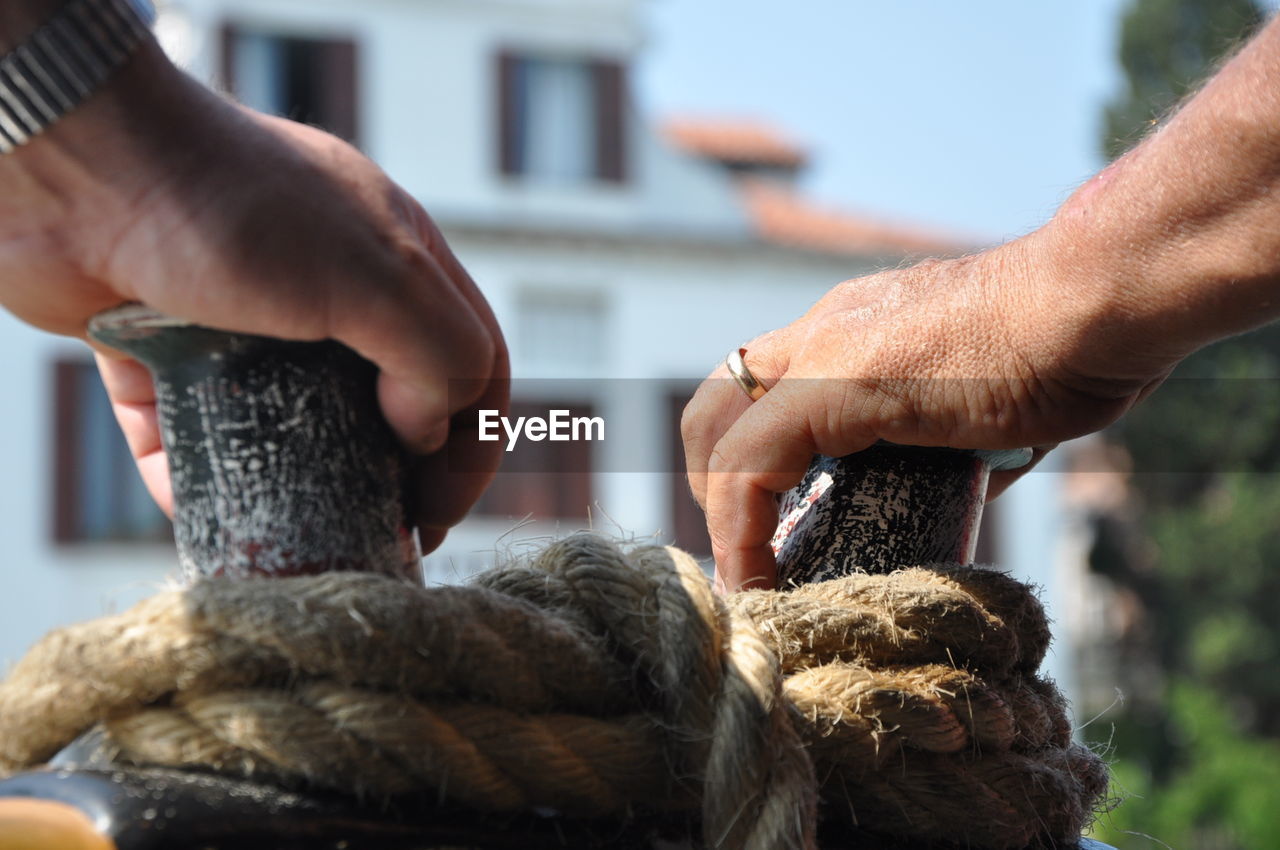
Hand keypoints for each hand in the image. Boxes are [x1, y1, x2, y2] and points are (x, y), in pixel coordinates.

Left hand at [0, 43, 506, 552]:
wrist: (75, 166)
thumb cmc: (236, 205)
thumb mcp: (376, 274)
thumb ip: (436, 354)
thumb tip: (427, 435)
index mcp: (396, 259)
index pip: (469, 361)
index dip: (471, 443)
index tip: (440, 515)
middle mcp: (329, 288)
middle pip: (387, 400)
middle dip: (394, 475)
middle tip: (383, 537)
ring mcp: (242, 317)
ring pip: (288, 420)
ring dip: (302, 481)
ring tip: (299, 539)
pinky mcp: (160, 342)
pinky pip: (190, 423)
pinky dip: (199, 470)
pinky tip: (202, 509)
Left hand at [681, 233, 1173, 591]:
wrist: (1101, 304)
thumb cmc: (1073, 351)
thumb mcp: (989, 410)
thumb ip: (950, 448)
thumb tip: (954, 494)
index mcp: (855, 329)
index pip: (762, 388)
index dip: (747, 458)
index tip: (768, 530)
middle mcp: (824, 329)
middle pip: (717, 400)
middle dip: (711, 483)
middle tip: (746, 554)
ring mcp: (823, 349)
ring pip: (714, 429)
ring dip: (718, 513)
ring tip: (748, 580)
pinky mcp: (834, 386)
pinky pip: (750, 466)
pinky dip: (739, 529)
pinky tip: (760, 578)